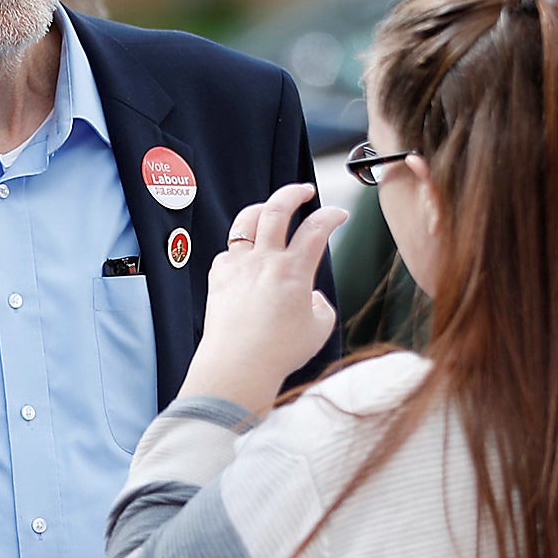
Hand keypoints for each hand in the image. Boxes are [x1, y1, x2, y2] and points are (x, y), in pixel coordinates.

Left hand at [179, 181, 345, 414]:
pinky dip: (240, 250)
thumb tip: (312, 296)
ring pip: (246, 221)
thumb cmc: (279, 352)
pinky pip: (228, 252)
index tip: (339, 214)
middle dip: (294, 192)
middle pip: (277, 208)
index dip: (332, 215)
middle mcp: (264, 260)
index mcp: (294, 270)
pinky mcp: (218, 277)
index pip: (318, 228)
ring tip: (270, 210)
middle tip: (304, 191)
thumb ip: (322, 306)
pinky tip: (247, 258)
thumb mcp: (319, 330)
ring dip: (261, 209)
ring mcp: (238, 266)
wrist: (236, 366)